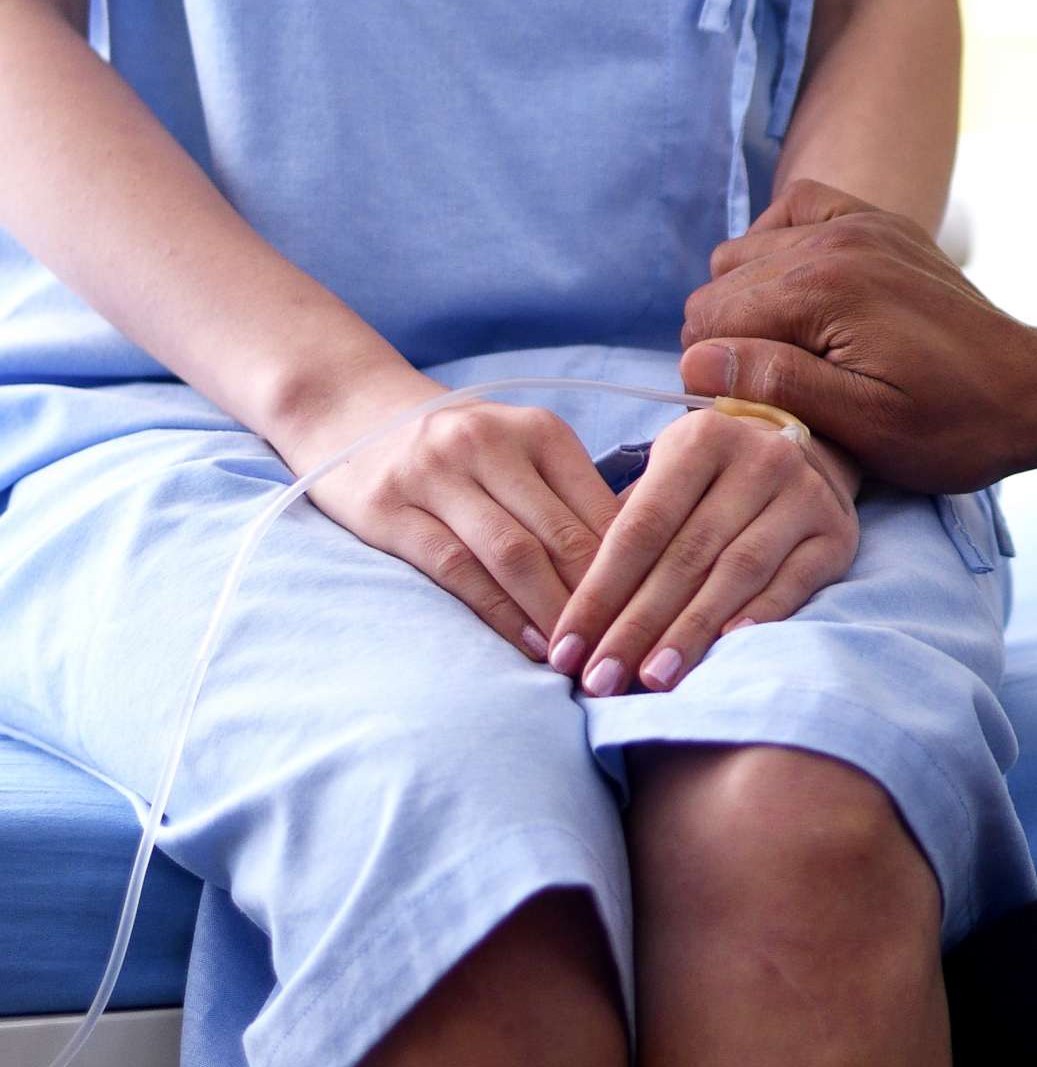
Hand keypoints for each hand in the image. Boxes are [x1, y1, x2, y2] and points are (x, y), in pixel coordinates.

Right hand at [287, 369, 624, 659]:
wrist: (351, 409)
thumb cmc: (460, 446)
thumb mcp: (523, 449)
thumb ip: (572, 497)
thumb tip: (643, 566)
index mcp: (539, 431)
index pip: (603, 511)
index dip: (636, 572)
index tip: (656, 620)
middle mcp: (490, 444)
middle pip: (562, 536)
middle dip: (600, 602)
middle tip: (625, 653)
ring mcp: (436, 475)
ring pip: (513, 555)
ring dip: (552, 613)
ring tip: (579, 657)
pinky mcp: (390, 509)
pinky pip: (455, 568)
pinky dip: (498, 611)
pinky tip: (527, 643)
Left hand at [548, 404, 860, 695]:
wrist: (811, 451)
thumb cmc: (713, 478)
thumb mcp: (668, 476)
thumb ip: (626, 530)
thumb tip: (574, 618)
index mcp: (702, 440)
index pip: (641, 527)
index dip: (600, 592)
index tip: (565, 650)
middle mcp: (759, 460)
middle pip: (686, 555)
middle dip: (636, 625)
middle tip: (600, 680)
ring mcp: (804, 495)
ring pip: (738, 572)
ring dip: (690, 631)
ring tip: (652, 679)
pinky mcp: (836, 533)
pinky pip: (795, 581)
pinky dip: (760, 615)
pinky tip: (726, 647)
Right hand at [676, 179, 1036, 493]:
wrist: (1035, 390)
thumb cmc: (954, 426)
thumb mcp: (864, 427)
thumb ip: (775, 385)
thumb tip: (694, 361)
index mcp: (822, 288)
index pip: (707, 324)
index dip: (719, 377)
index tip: (765, 408)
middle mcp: (833, 238)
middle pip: (719, 287)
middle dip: (733, 341)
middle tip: (786, 387)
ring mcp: (857, 222)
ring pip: (743, 253)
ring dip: (754, 300)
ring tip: (800, 348)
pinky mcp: (876, 222)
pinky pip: (790, 211)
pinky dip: (781, 249)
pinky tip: (805, 295)